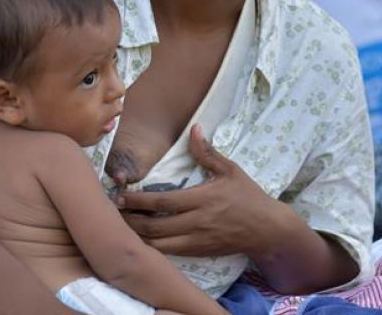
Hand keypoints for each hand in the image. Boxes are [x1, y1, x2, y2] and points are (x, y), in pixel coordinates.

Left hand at [117, 125, 284, 257]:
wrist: (268, 230)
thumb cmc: (248, 197)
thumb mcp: (230, 171)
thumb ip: (207, 152)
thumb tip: (194, 129)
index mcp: (202, 199)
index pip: (162, 201)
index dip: (138, 200)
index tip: (120, 195)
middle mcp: (196, 223)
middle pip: (154, 226)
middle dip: (129, 220)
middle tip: (113, 211)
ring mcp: (196, 241)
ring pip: (158, 244)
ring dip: (136, 236)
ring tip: (120, 225)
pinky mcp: (198, 253)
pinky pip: (168, 253)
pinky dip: (150, 247)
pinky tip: (139, 239)